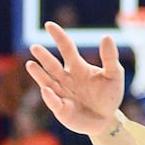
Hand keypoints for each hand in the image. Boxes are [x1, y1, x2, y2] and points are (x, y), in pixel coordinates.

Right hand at [25, 21, 125, 136]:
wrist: (107, 119)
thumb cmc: (109, 95)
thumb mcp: (114, 75)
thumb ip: (110, 58)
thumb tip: (107, 36)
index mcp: (78, 67)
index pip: (66, 48)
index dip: (59, 37)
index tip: (49, 25)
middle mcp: (66, 78)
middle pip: (53, 65)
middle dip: (44, 57)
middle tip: (35, 47)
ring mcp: (61, 93)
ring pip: (47, 81)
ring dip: (39, 74)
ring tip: (30, 64)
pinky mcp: (62, 110)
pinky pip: (54, 102)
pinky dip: (50, 97)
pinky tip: (46, 89)